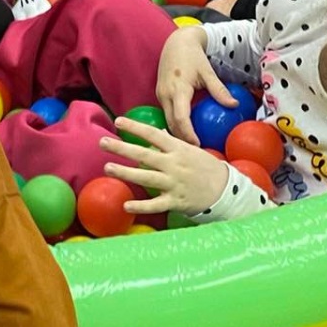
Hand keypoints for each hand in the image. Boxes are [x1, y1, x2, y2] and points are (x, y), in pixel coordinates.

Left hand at [101, 118, 228, 215]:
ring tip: (108, 167)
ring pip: (146, 177)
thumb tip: (156, 130)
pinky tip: (126, 205)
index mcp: (178, 149)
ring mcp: (174, 183)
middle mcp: (174, 164)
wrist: (225, 190)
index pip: (154, 134)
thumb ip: (171, 142)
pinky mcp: (175, 201)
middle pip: (144, 154)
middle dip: (122, 148)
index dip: (136, 127)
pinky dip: (141, 206)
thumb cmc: (205, 167)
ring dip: (126, 172)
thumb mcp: (190, 150)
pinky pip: (156, 204)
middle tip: (102, 142)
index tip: (118, 121)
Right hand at [154, 26, 235, 141]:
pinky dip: (175, 124)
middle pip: (172, 123)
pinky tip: (185, 131)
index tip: (199, 146)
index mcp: (178, 89)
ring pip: (167, 120)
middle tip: (197, 152)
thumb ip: (219, 90)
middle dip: (182, 139)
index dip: (188, 134)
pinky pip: (166, 113)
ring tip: (191, 145)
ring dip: (177, 133)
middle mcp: (165, 94)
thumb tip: (234, 105)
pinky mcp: (160, 94)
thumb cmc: (193, 56)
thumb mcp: (208, 72)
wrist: (176, 43)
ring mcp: (160, 95)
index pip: (181, 118)